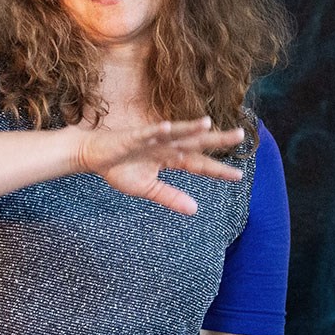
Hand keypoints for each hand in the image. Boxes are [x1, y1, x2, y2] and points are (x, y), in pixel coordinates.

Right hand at [73, 116, 245, 214]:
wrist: (93, 155)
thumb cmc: (119, 169)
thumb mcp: (147, 188)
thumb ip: (170, 197)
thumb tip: (195, 210)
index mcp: (170, 158)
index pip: (198, 164)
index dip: (217, 169)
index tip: (238, 175)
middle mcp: (165, 146)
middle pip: (195, 142)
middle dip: (216, 139)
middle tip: (241, 134)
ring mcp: (150, 140)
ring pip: (174, 133)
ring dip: (190, 128)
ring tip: (208, 124)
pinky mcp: (132, 137)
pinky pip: (145, 133)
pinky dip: (155, 130)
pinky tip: (167, 127)